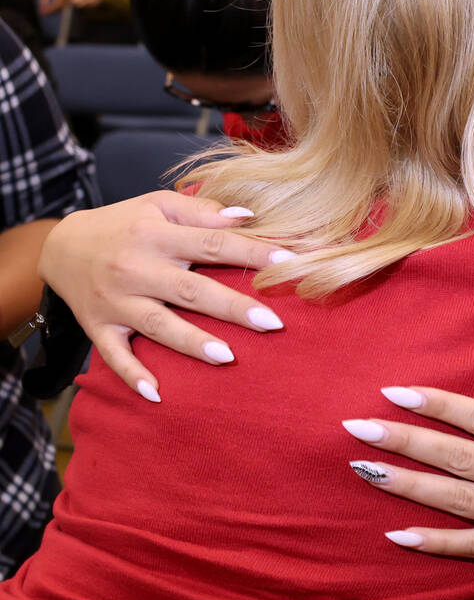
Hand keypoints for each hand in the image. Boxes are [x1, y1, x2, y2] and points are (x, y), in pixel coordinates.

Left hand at [38, 0, 71, 13]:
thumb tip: (43, 5)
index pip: (57, 5)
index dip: (50, 10)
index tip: (43, 13)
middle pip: (63, 6)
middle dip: (54, 10)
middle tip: (45, 12)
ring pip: (65, 3)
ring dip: (58, 7)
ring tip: (48, 8)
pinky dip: (61, 2)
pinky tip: (54, 2)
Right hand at [39, 191, 293, 399]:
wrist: (58, 246)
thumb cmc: (123, 223)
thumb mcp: (158, 204)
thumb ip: (204, 210)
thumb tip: (249, 216)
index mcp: (156, 235)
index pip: (212, 243)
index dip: (252, 252)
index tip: (289, 262)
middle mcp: (136, 268)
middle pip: (190, 290)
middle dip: (232, 307)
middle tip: (272, 322)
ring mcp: (116, 301)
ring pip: (158, 325)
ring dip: (192, 343)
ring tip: (227, 357)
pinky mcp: (99, 327)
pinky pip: (115, 356)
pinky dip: (133, 376)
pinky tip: (157, 394)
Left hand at [343, 362, 473, 599]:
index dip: (436, 403)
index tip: (396, 392)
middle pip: (454, 456)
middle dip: (403, 440)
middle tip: (356, 428)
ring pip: (452, 500)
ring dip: (405, 484)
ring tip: (364, 470)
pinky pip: (471, 547)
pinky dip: (434, 542)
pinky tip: (397, 534)